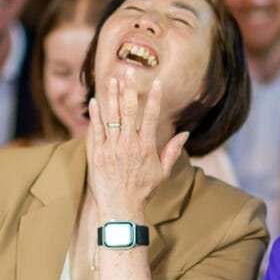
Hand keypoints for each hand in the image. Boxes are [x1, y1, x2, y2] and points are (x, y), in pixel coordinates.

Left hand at [87, 68, 188, 219]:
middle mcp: (129, 145)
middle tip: (128, 71)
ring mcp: (112, 148)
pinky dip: (95, 115)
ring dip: (112, 96)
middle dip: (129, 88)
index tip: (155, 82)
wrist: (120, 208)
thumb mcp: (162, 172)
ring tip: (112, 79)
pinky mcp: (97, 154)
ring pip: (112, 116)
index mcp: (146, 148)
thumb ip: (172, 150)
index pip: (151, 117)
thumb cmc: (143, 191)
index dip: (154, 98)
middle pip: (130, 110)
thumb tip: (185, 133)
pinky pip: (96, 130)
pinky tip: (95, 101)